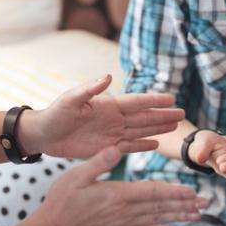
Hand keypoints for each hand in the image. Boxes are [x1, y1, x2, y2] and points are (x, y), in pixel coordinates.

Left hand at [19, 75, 183, 157]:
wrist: (43, 135)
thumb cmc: (54, 114)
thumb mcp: (70, 100)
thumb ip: (89, 89)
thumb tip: (108, 76)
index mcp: (107, 106)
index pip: (136, 102)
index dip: (153, 100)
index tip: (171, 98)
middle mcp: (113, 119)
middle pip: (144, 117)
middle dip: (162, 115)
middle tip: (182, 113)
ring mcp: (111, 134)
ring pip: (140, 131)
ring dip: (157, 129)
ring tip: (175, 126)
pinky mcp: (106, 149)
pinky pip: (129, 147)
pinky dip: (142, 146)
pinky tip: (156, 145)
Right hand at [29, 146, 209, 225]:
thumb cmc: (62, 198)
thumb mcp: (76, 174)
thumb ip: (98, 162)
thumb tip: (115, 148)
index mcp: (116, 194)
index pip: (151, 192)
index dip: (173, 191)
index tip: (191, 190)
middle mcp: (124, 211)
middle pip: (160, 207)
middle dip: (183, 204)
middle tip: (204, 203)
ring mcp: (122, 224)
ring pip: (156, 220)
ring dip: (178, 217)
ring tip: (198, 215)